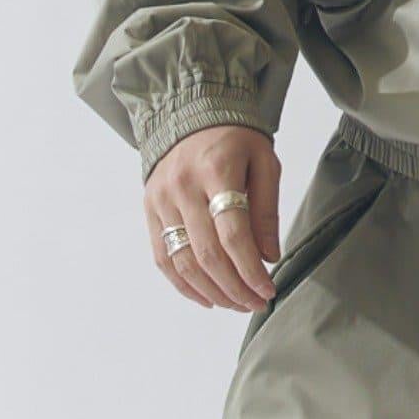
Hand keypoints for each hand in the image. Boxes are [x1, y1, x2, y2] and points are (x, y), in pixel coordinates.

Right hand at [144, 126, 281, 309]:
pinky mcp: (149, 210)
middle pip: (207, 254)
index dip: (251, 269)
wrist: (191, 114)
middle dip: (234, 287)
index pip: (233, 234)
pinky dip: (184, 285)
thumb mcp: (264, 162)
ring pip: (183, 262)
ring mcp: (161, 200)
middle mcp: (182, 187)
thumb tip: (269, 256)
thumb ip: (266, 209)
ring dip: (211, 292)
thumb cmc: (235, 139)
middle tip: (255, 303)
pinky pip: (163, 258)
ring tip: (236, 304)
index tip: (268, 290)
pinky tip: (207, 297)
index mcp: (217, 170)